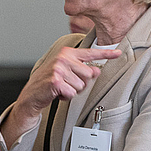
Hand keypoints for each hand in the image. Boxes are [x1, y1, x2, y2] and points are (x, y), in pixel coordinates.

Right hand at [2, 47, 121, 140]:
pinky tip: (57, 93)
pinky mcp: (55, 80)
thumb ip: (83, 69)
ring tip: (61, 88)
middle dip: (80, 84)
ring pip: (81, 86)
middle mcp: (63, 58)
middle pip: (89, 75)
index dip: (107, 54)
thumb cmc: (50, 82)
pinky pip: (72, 93)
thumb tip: (97, 71)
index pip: (91, 53)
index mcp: (67, 53)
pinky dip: (66, 97)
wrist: (32, 94)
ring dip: (72, 91)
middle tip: (67, 83)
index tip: (119, 53)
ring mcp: (58, 68)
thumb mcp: (68, 72)